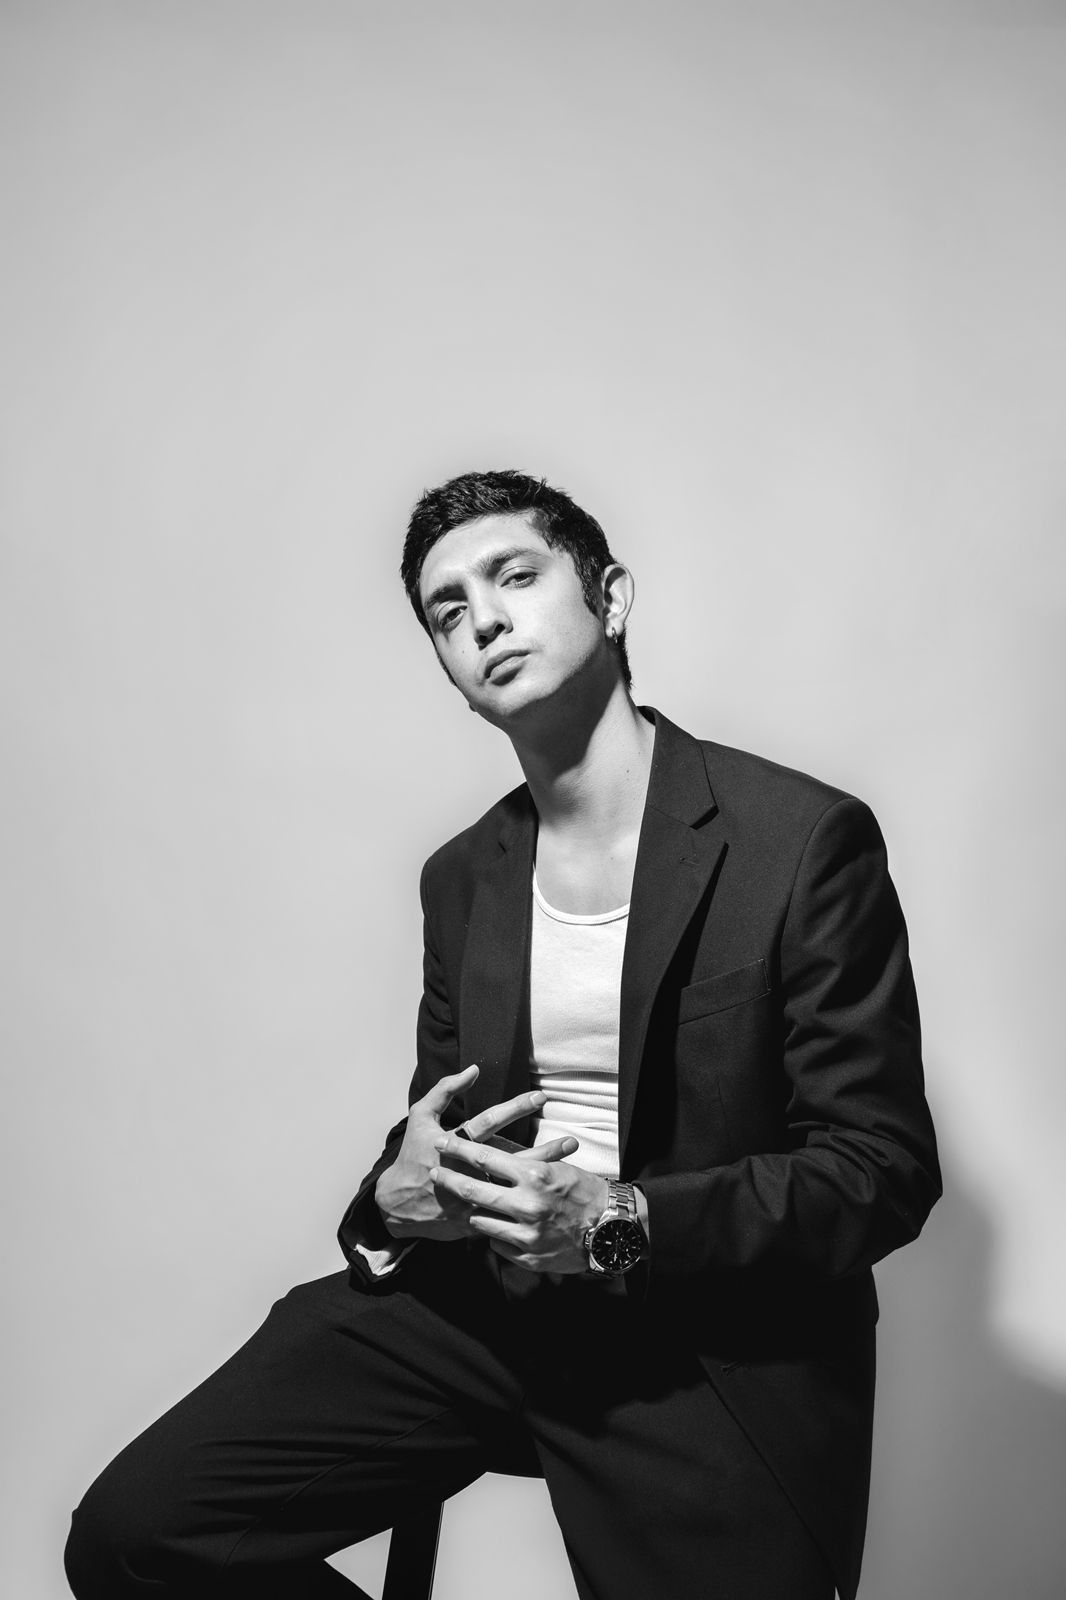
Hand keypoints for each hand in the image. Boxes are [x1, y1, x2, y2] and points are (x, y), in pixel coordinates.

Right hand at [373, 1066, 576, 1242]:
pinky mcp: (474, 1219)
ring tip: (569, 1171)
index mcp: (455, 1143)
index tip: (540, 1098)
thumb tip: (473, 1070)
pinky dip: (523, 1208)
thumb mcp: (421, 1117)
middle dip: (543, 1151)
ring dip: (540, 1179)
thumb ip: (445, 1090)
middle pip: (511, 1159)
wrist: (396, 1203)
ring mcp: (470, 1197)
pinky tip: (547, 1203)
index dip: (516, 1108)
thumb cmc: (412, 1155)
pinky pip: (502, 1213)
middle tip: (570, 1141)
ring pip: (512, 1189)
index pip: (490, 1121)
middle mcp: (466, 1170)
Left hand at [429, 1131, 609, 1273]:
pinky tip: (500, 1229)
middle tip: (433, 1171)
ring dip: (473, 1211)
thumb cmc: (584, 1192)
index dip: (459, 1148)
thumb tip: (495, 1159)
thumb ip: (526, 1165)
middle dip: (448, 1179)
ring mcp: (525, 1233)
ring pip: (480, 1220)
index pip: (485, 1157)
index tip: (442, 1141)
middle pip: (473, 1189)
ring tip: (469, 1205)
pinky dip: (496, 1235)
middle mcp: (526, 1204)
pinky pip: (497, 1244)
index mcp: (534, 1176)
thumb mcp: (557, 1169)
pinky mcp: (527, 1256)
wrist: (610, 1229)